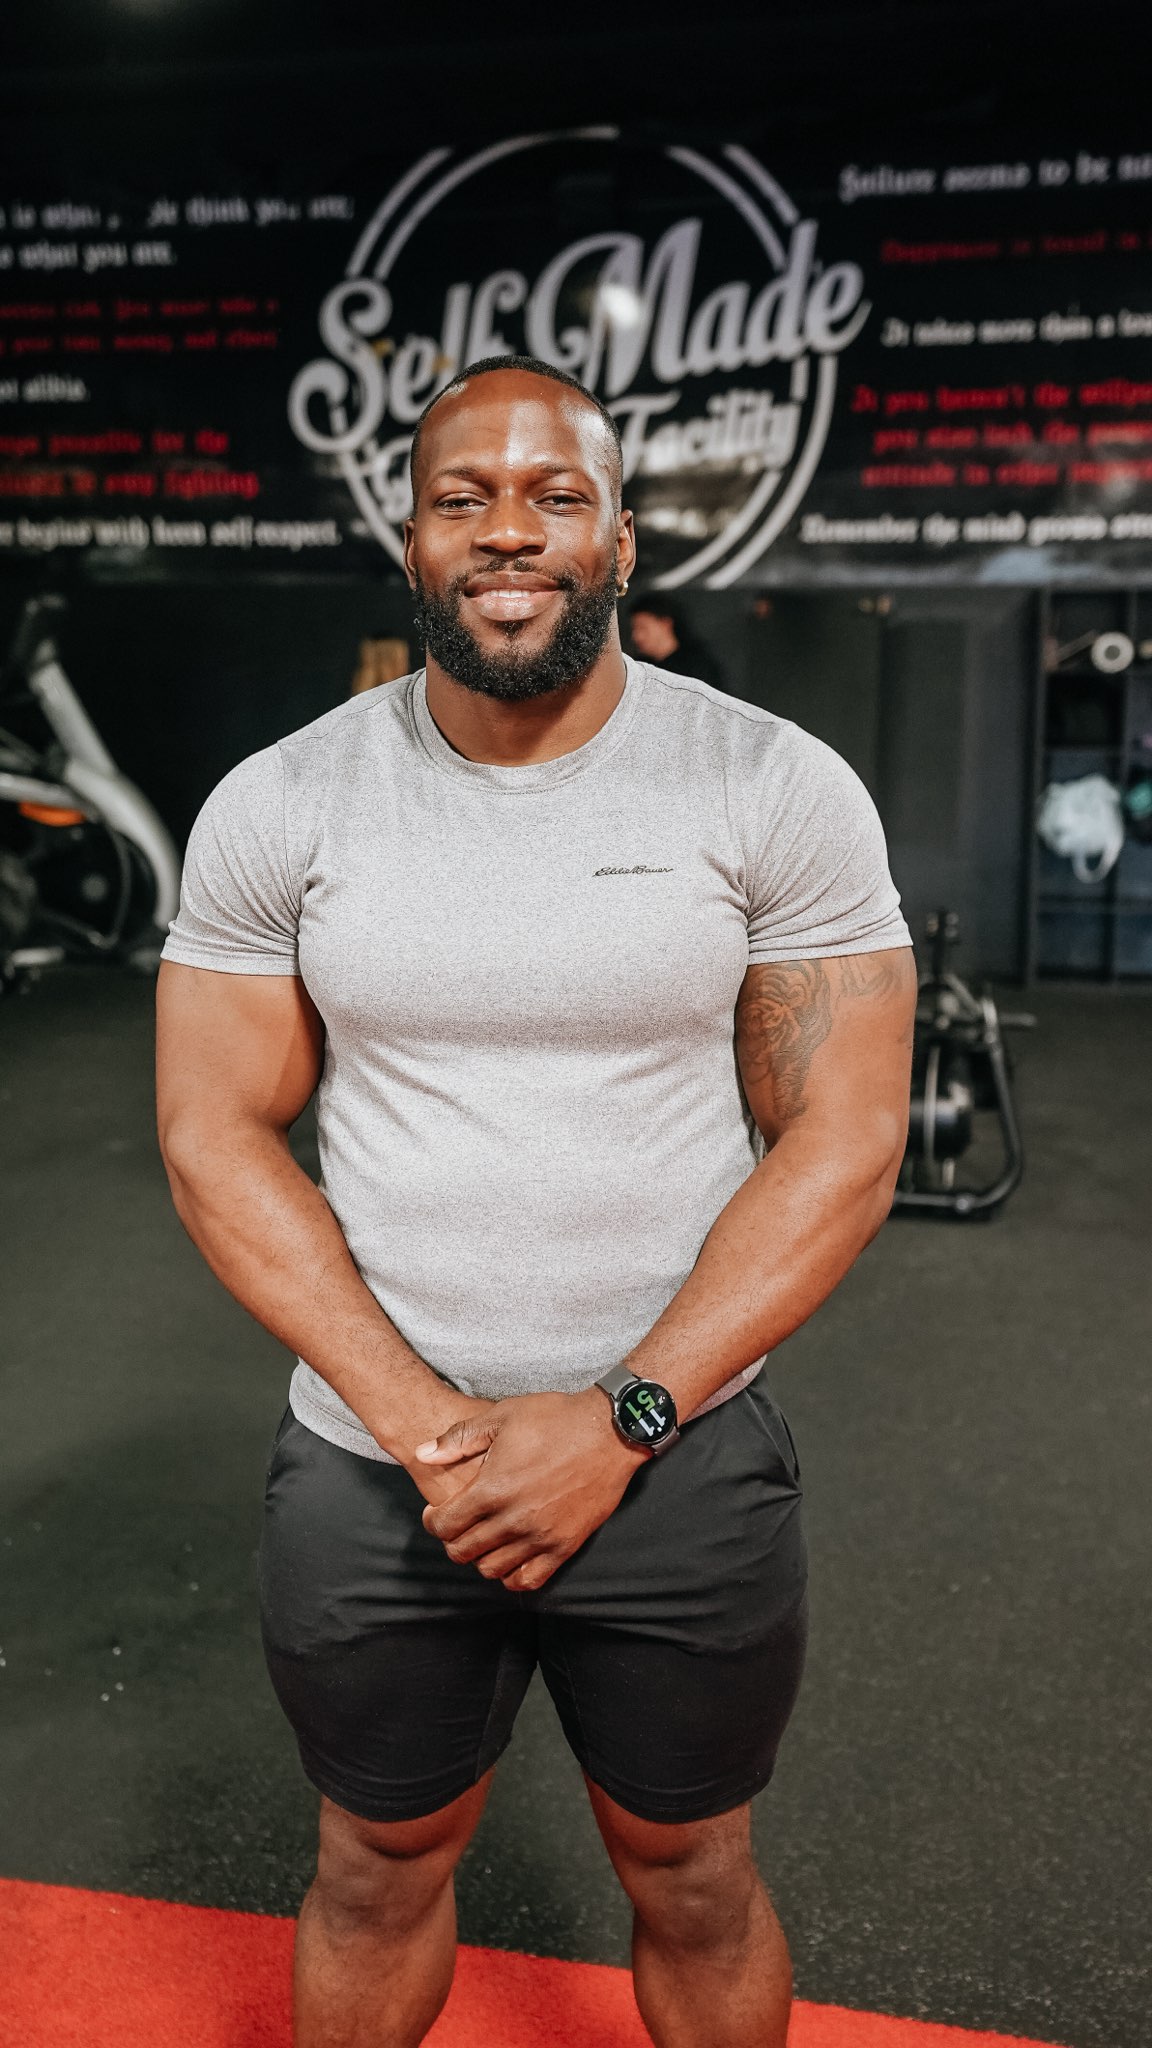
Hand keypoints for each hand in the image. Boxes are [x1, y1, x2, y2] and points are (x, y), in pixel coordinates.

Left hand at [416, 1388, 647, 1590]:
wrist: (610, 1431)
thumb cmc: (555, 1418)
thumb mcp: (502, 1416)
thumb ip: (458, 1439)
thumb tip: (424, 1454)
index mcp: (493, 1488)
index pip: (446, 1525)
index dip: (432, 1521)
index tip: (436, 1513)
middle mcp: (514, 1519)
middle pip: (464, 1551)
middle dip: (452, 1541)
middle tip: (457, 1527)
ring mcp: (541, 1536)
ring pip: (493, 1569)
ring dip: (480, 1558)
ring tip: (483, 1540)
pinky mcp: (566, 1545)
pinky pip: (530, 1579)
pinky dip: (513, 1576)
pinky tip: (510, 1558)